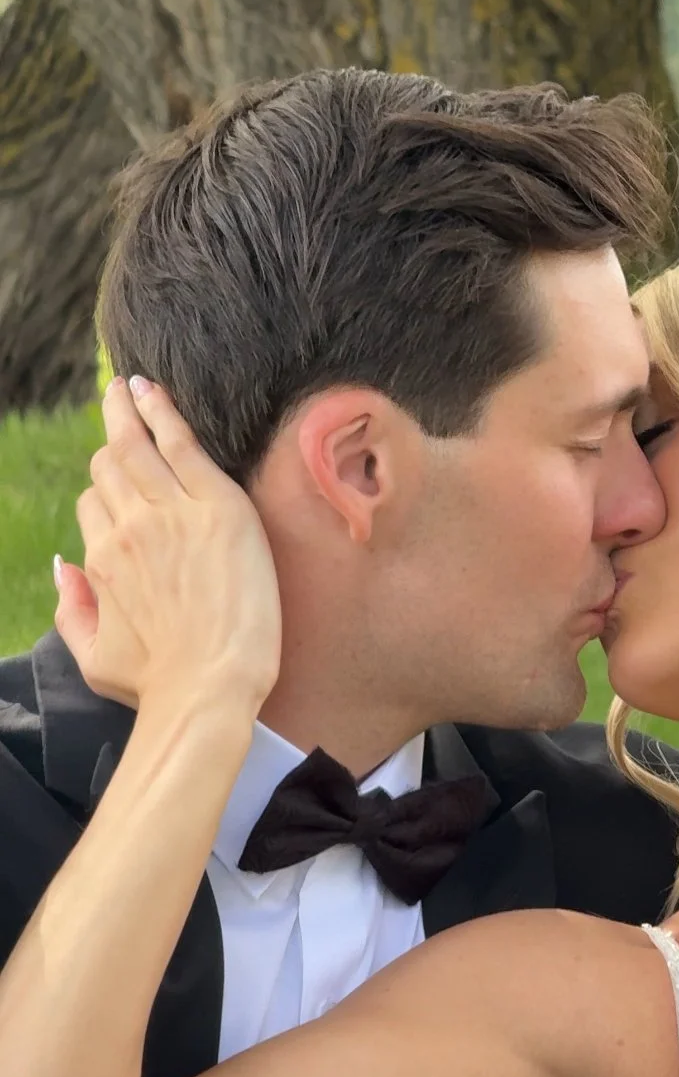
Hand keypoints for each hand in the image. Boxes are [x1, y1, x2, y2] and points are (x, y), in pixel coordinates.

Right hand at [56, 378, 281, 719]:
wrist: (211, 690)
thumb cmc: (160, 685)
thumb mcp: (95, 657)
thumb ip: (72, 611)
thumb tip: (62, 568)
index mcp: (100, 560)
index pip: (94, 505)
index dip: (108, 495)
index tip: (126, 486)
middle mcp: (128, 529)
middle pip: (109, 468)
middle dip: (113, 441)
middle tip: (119, 408)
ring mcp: (172, 514)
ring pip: (136, 446)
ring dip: (127, 409)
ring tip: (127, 386)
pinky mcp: (218, 508)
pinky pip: (182, 443)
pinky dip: (162, 411)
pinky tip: (153, 389)